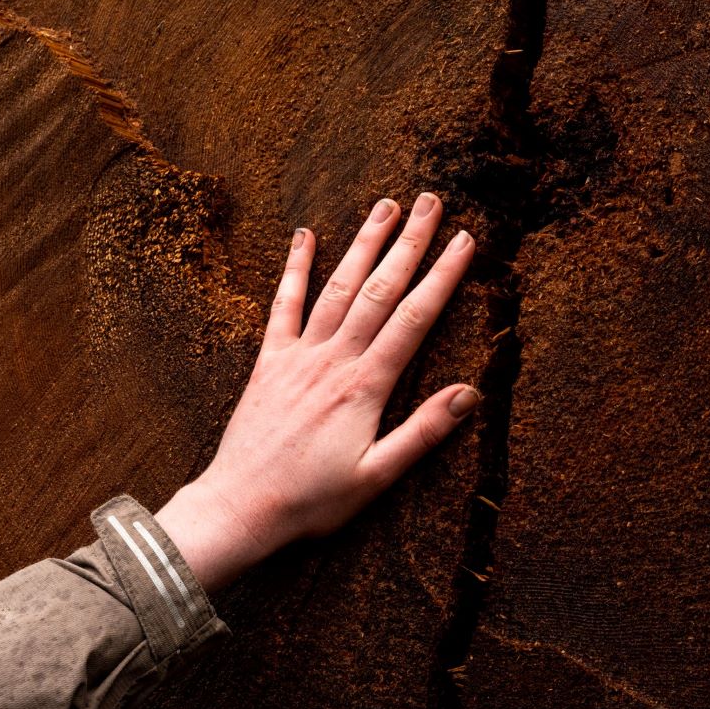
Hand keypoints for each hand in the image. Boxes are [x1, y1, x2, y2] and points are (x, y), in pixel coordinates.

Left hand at [155, 192, 478, 589]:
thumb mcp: (377, 476)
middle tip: (432, 201)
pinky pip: (284, 305)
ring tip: (386, 206)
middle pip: (379, 289)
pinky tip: (305, 236)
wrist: (241, 506)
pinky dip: (295, 268)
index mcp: (366, 387)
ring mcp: (298, 356)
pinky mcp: (269, 363)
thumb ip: (422, 432)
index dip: (442, 276)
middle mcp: (333, 361)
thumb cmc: (311, 500)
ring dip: (363, 243)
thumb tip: (469, 394)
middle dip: (409, 243)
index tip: (463, 241)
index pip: (414, 318)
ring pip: (338, 287)